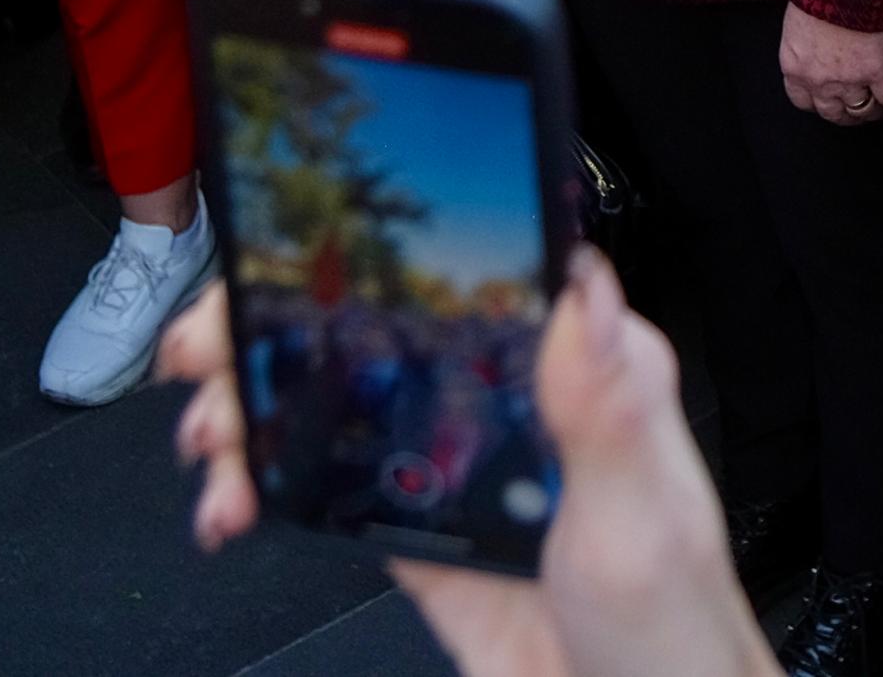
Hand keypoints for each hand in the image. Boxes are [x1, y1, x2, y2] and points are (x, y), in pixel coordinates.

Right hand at [172, 251, 773, 676]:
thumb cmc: (671, 624)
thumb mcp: (639, 515)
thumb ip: (606, 405)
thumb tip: (584, 286)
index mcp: (582, 369)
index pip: (465, 277)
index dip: (365, 258)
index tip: (284, 264)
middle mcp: (518, 403)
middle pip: (379, 335)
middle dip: (274, 336)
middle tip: (211, 360)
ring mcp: (463, 467)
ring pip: (339, 406)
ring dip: (258, 416)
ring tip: (217, 447)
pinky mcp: (426, 535)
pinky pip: (332, 491)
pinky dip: (268, 488)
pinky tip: (238, 500)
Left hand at [776, 7, 882, 124]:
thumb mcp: (798, 23)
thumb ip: (804, 44)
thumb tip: (816, 45)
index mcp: (795, 66)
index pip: (802, 100)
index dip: (817, 105)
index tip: (826, 104)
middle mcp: (819, 80)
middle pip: (832, 112)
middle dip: (845, 116)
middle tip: (856, 114)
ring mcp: (849, 79)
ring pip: (862, 110)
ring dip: (873, 113)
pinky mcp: (877, 71)